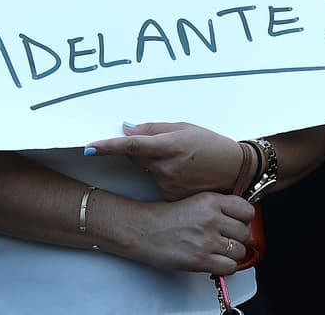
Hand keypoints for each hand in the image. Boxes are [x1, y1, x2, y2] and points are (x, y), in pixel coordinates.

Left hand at [85, 122, 241, 200]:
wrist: (235, 170)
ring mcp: (169, 185)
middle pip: (137, 157)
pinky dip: (165, 177)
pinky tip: (183, 175)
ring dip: (156, 164)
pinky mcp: (173, 198)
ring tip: (182, 161)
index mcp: (169, 145)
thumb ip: (152, 128)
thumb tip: (126, 128)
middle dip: (140, 151)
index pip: (131, 145)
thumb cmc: (210, 144)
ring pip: (148, 171)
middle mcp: (167, 167)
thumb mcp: (183, 128)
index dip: (108, 146)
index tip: (89, 147)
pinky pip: (158, 184)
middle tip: (166, 148)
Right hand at [128, 191, 254, 273]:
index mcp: (210, 200)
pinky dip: (225, 267)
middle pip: (244, 232)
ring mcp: (207, 239)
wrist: (144, 230)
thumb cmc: (165, 218)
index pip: (247, 210)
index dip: (244, 219)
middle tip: (226, 239)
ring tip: (218, 251)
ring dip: (231, 254)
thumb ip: (217, 208)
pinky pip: (230, 267)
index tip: (238, 222)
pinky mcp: (202, 259)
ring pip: (239, 251)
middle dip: (237, 238)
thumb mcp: (195, 202)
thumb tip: (238, 220)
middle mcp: (211, 218)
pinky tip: (214, 261)